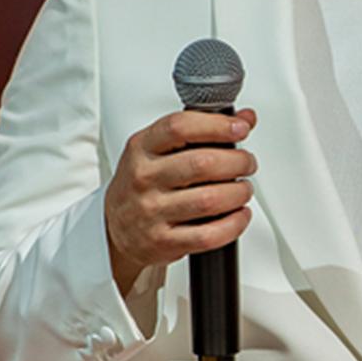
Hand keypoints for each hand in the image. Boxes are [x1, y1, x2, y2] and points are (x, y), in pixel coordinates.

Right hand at [105, 109, 258, 293]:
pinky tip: (239, 214)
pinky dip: (233, 224)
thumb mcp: (158, 149)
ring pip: (209, 200)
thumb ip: (199, 130)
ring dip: (239, 193)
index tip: (240, 128)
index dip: (217, 125)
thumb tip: (245, 118)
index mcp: (141, 148)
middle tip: (247, 163)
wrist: (114, 228)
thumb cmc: (141, 184)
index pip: (180, 127)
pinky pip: (208, 235)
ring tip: (243, 189)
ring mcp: (152, 211)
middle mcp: (144, 178)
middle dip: (237, 162)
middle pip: (202, 164)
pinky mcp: (163, 242)